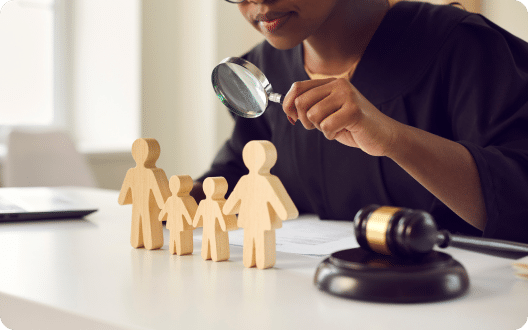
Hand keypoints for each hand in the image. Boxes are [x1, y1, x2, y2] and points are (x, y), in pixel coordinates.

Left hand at [282, 78, 399, 156]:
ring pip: (313, 115)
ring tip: (336, 127)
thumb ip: (311, 106)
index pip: (297, 87)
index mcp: (331, 83)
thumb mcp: (329, 112)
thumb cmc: (353, 125)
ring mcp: (347, 96)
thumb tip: (288, 108)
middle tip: (319, 126)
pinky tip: (343, 131)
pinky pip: (326, 126)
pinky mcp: (353, 110)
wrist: (383, 135)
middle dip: (306, 120)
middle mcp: (339, 85)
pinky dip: (331, 134)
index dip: (288, 104)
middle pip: (301, 102)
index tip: (293, 118)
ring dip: (321, 128)